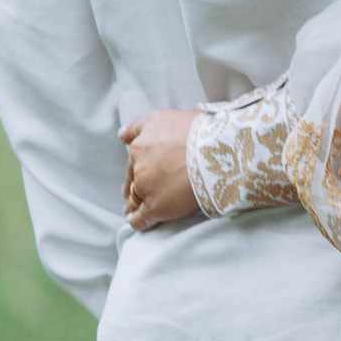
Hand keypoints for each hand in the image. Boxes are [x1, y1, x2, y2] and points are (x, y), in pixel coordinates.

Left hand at [121, 108, 202, 229]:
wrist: (218, 153)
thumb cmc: (204, 133)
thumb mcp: (168, 118)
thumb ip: (145, 127)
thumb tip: (122, 135)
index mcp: (143, 139)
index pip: (134, 151)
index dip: (135, 160)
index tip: (135, 167)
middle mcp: (139, 160)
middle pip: (132, 175)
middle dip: (134, 182)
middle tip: (134, 191)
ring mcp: (145, 185)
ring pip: (134, 197)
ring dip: (134, 203)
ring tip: (133, 210)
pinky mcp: (154, 206)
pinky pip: (140, 218)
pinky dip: (138, 221)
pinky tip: (139, 222)